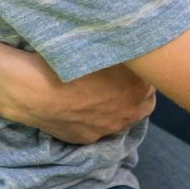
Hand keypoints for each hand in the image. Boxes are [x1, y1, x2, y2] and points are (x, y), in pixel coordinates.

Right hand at [1, 53, 156, 143]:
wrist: (36, 90)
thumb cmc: (71, 63)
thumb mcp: (104, 50)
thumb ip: (125, 54)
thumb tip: (133, 49)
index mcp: (138, 89)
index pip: (153, 82)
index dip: (142, 74)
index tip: (132, 67)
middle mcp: (129, 113)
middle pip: (143, 104)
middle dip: (135, 94)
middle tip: (120, 81)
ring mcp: (108, 129)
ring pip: (119, 119)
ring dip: (115, 108)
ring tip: (97, 94)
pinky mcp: (86, 139)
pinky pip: (96, 129)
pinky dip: (92, 119)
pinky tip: (79, 106)